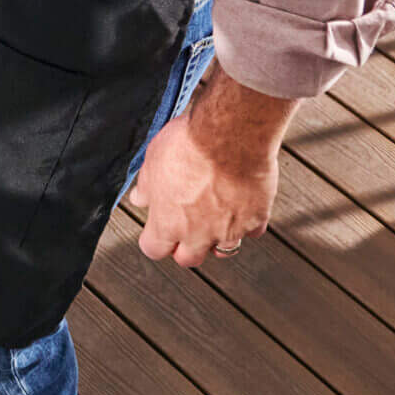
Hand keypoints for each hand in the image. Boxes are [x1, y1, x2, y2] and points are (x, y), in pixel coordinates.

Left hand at [130, 75, 284, 268]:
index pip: (154, 249)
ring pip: (223, 250)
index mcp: (168, 223)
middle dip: (186, 246)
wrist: (230, 136)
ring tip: (215, 216)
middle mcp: (198, 234)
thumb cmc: (189, 145)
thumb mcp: (153, 161)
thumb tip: (139, 198)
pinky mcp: (255, 219)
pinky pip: (251, 230)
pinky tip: (241, 203)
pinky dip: (246, 221)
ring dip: (217, 238)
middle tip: (186, 226)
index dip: (154, 240)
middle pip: (189, 258)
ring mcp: (229, 230)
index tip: (156, 230)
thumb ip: (146, 187)